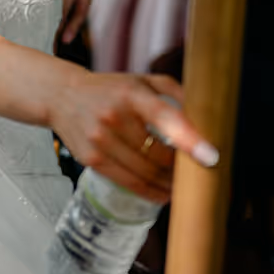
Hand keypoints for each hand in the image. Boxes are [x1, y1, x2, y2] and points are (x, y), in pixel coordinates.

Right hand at [49, 70, 217, 201]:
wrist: (62, 96)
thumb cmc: (109, 89)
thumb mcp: (140, 80)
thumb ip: (174, 91)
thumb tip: (205, 114)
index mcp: (131, 94)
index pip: (164, 116)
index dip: (189, 138)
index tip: (210, 156)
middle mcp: (114, 116)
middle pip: (158, 156)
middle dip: (182, 169)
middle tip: (198, 173)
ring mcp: (100, 140)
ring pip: (145, 174)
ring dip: (169, 184)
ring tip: (183, 186)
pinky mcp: (91, 159)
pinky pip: (129, 183)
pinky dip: (151, 192)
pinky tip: (163, 192)